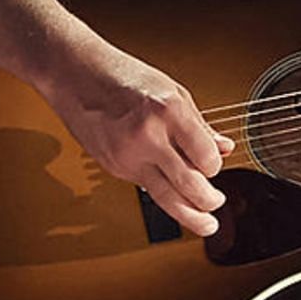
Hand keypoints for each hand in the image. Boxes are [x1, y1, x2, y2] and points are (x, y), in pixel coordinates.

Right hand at [35, 40, 235, 236]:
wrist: (75, 76)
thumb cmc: (124, 77)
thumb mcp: (173, 92)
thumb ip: (200, 126)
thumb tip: (225, 147)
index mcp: (169, 112)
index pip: (206, 156)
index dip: (216, 166)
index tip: (216, 165)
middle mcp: (148, 137)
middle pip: (188, 184)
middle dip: (209, 201)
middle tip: (217, 204)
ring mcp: (128, 155)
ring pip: (165, 197)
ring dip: (190, 216)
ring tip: (207, 224)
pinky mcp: (114, 167)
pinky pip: (146, 187)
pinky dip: (163, 193)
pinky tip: (174, 195)